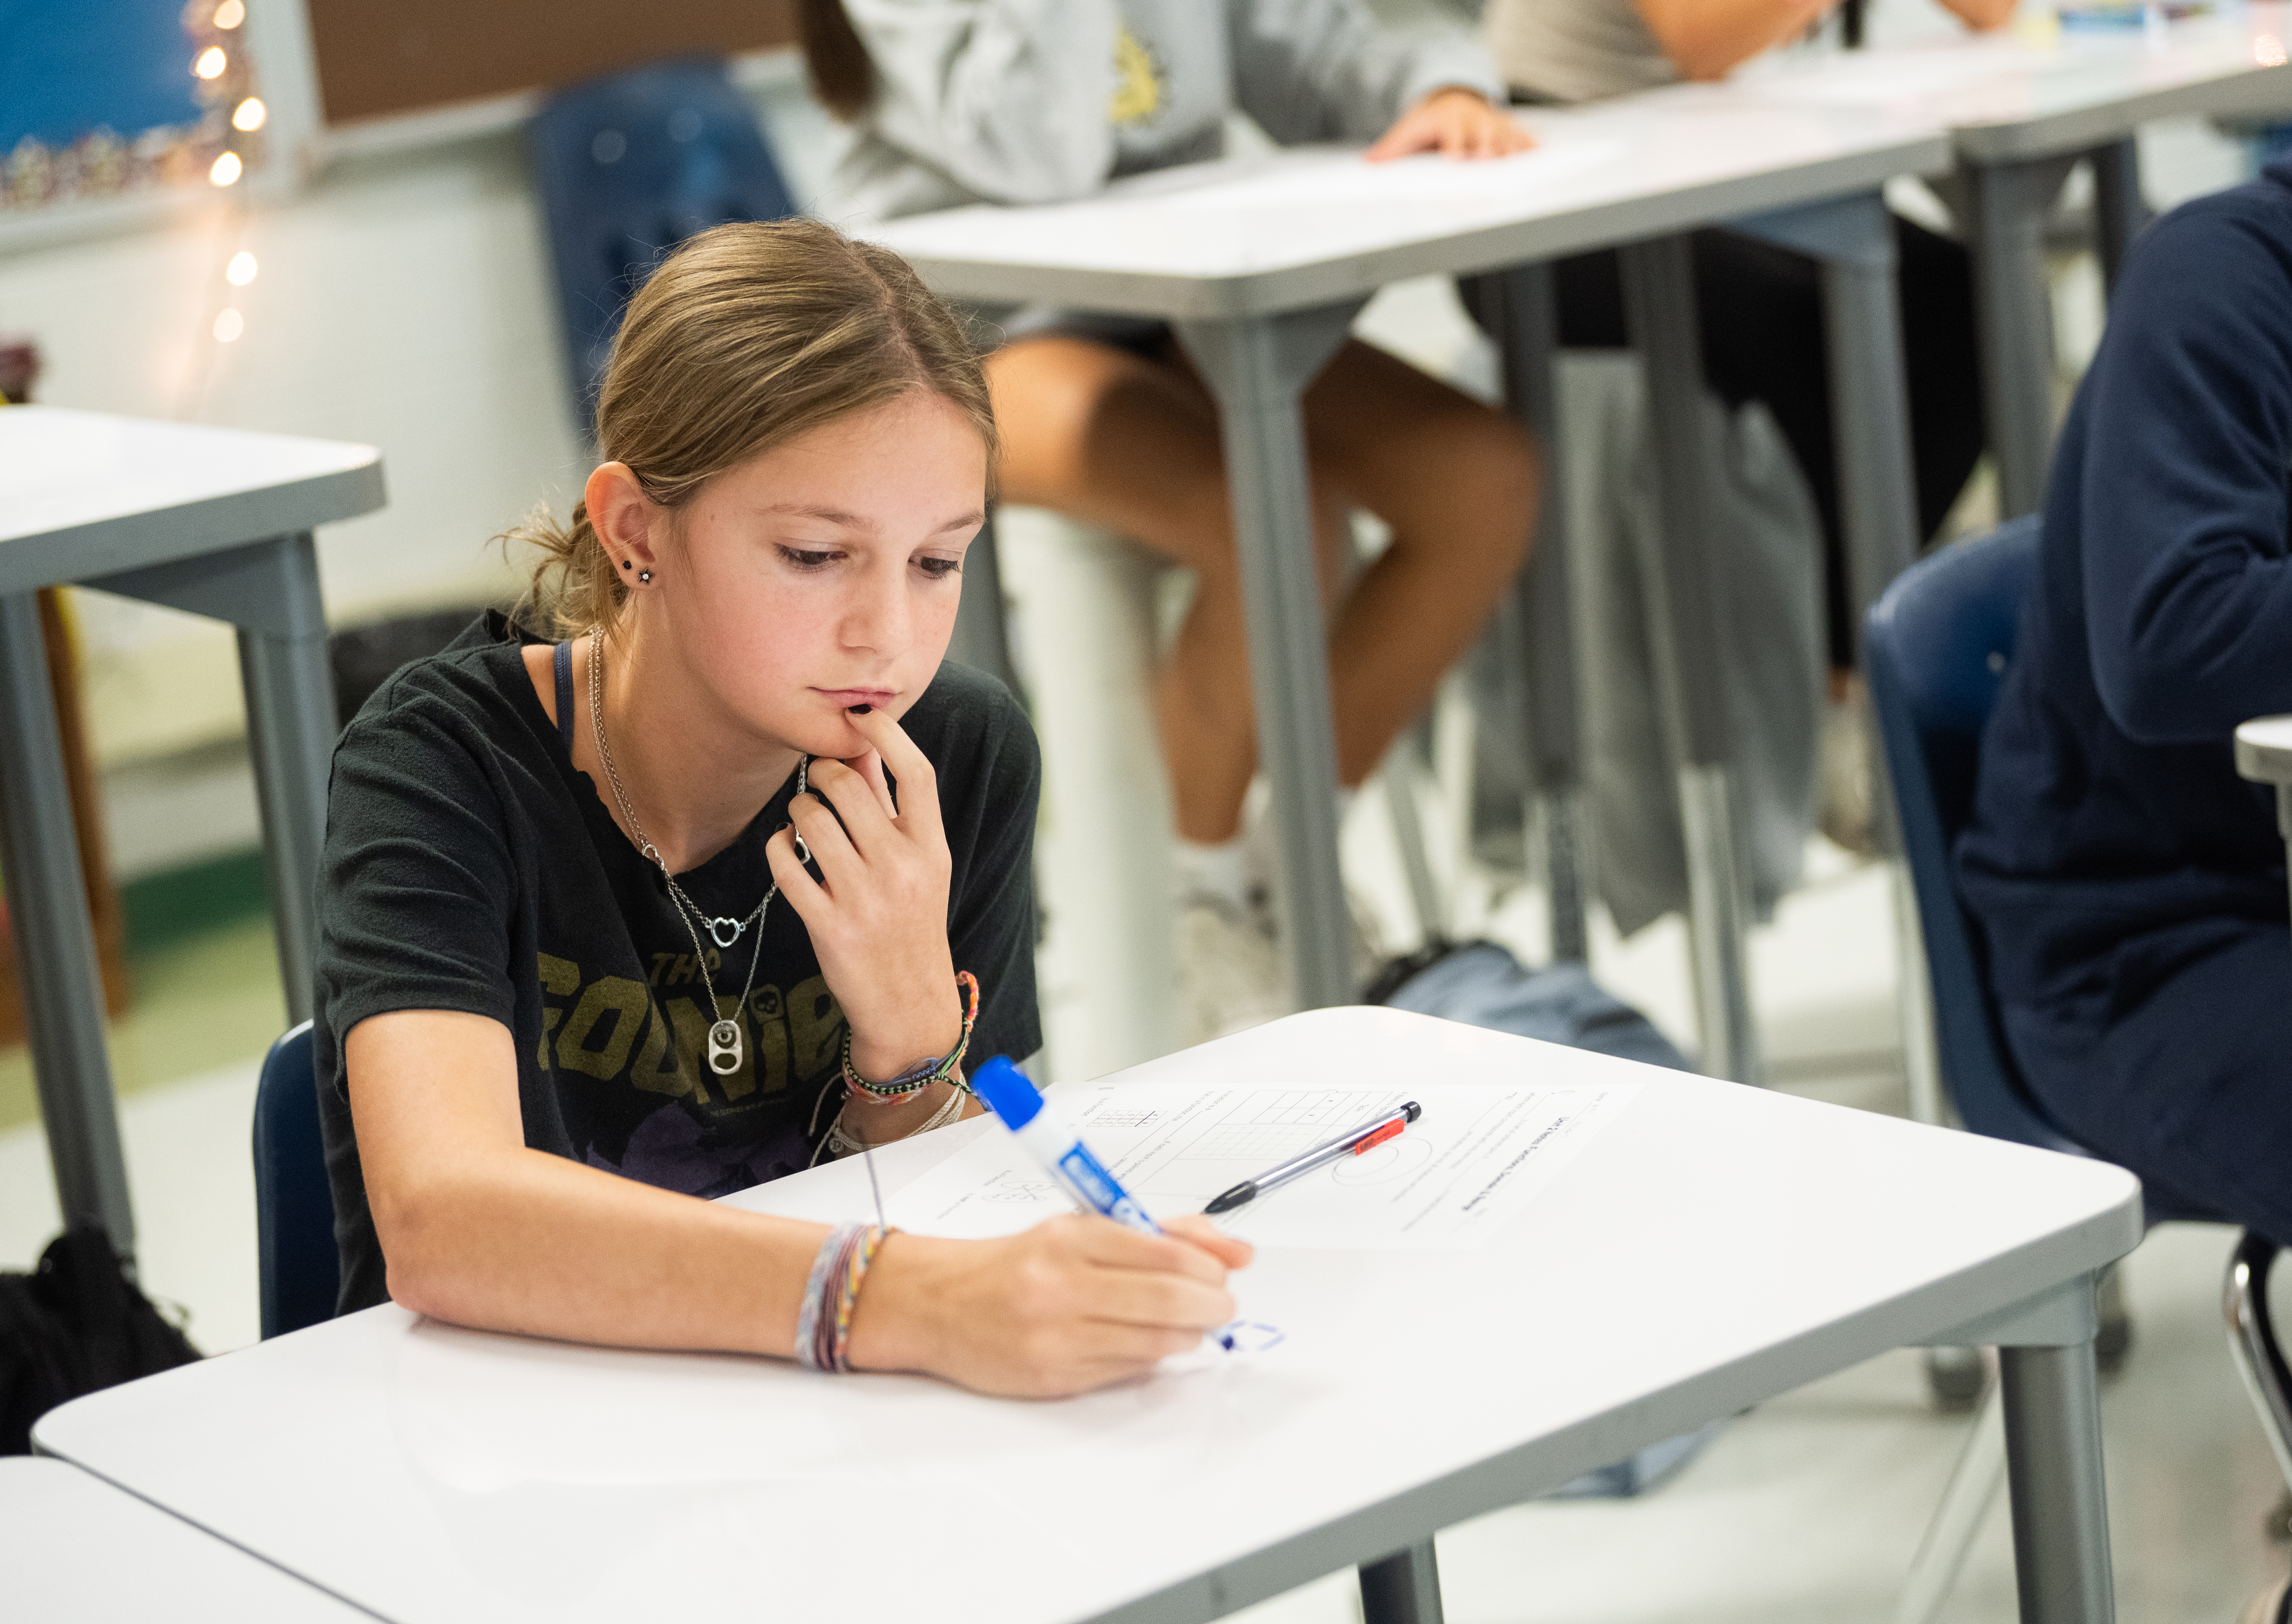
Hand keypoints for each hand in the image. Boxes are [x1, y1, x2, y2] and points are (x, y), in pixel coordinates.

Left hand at [767, 706, 958, 1081]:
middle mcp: (901, 867)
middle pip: (846, 785)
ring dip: (797, 811)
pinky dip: (778, 847)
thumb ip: (893, 807)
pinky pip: (785, 862)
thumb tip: (864, 746)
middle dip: (822, 775)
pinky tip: (786, 850)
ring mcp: (864, 897)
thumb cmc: (912, 922)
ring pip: (809, 818)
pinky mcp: (828, 924)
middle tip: (818, 784)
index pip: (915, 771)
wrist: (908, 1003)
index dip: (885, 734)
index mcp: (931, 847)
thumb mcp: (920, 864)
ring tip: (803, 823)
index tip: (860, 716)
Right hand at [847, 1214, 1254, 1396]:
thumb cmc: (1017, 1264)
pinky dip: (1151, 1358)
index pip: (1166, 1253)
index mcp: (1072, 1239)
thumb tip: (1235, 1250)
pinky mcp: (1054, 1377)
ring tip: (1187, 1323)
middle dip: (1212, 1304)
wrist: (940, 1304)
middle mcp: (1062, 1285)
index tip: (1225, 1270)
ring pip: (1155, 1342)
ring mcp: (1057, 1336)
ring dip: (1188, 1335)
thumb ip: (1160, 1234)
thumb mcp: (1082, 1228)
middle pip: (1168, 1299)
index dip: (1211, 1266)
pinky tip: (1145, 1342)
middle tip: (1221, 1304)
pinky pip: (1127, 1371)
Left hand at [1365, 87, 1534, 163]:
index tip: (1455, 159)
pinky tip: (1539, 151)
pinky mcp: (1506, 129)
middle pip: (1484, 140)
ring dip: (1513, 150)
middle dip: (1488, 151)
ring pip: (1506, 138)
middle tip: (1490, 163)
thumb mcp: (1407, 131)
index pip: (1453, 138)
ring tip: (1520, 164)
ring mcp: (1493, 125)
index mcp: (1450, 124)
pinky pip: (1521, 135)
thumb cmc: (1428, 122)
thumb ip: (1390, 148)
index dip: (1455, 148)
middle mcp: (1475, 123)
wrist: (1451, 100)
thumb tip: (1369, 163)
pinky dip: (1530, 143)